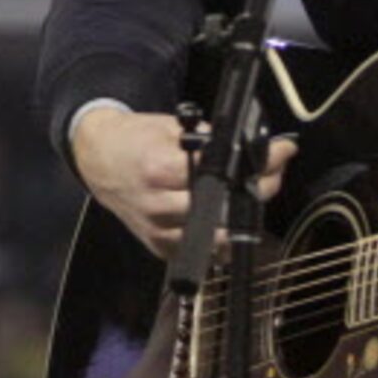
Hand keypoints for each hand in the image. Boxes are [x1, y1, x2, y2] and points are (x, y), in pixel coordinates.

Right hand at [72, 105, 296, 259]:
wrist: (97, 159)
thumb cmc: (134, 139)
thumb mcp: (170, 125)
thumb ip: (209, 140)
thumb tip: (254, 150)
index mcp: (157, 168)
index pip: (220, 172)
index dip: (256, 164)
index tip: (280, 153)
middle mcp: (157, 204)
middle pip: (224, 208)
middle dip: (258, 190)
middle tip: (274, 174)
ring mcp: (158, 230)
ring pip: (218, 236)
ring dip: (243, 217)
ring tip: (253, 195)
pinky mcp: (159, 247)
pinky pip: (202, 251)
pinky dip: (221, 237)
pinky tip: (229, 218)